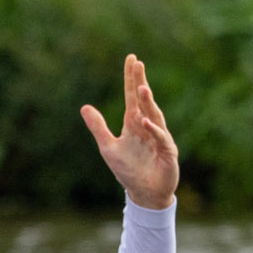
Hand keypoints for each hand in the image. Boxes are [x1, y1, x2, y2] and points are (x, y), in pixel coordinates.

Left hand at [82, 54, 177, 210]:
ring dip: (148, 103)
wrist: (145, 192)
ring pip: (154, 116)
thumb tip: (84, 107)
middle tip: (138, 64)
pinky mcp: (167, 151)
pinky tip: (144, 122)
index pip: (132, 97)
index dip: (131, 78)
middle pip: (144, 101)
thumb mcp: (108, 147)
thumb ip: (98, 127)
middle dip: (141, 82)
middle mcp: (148, 126)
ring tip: (142, 88)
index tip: (132, 59)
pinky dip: (153, 130)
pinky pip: (160, 138)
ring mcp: (159, 137)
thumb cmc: (128, 170)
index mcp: (134, 123)